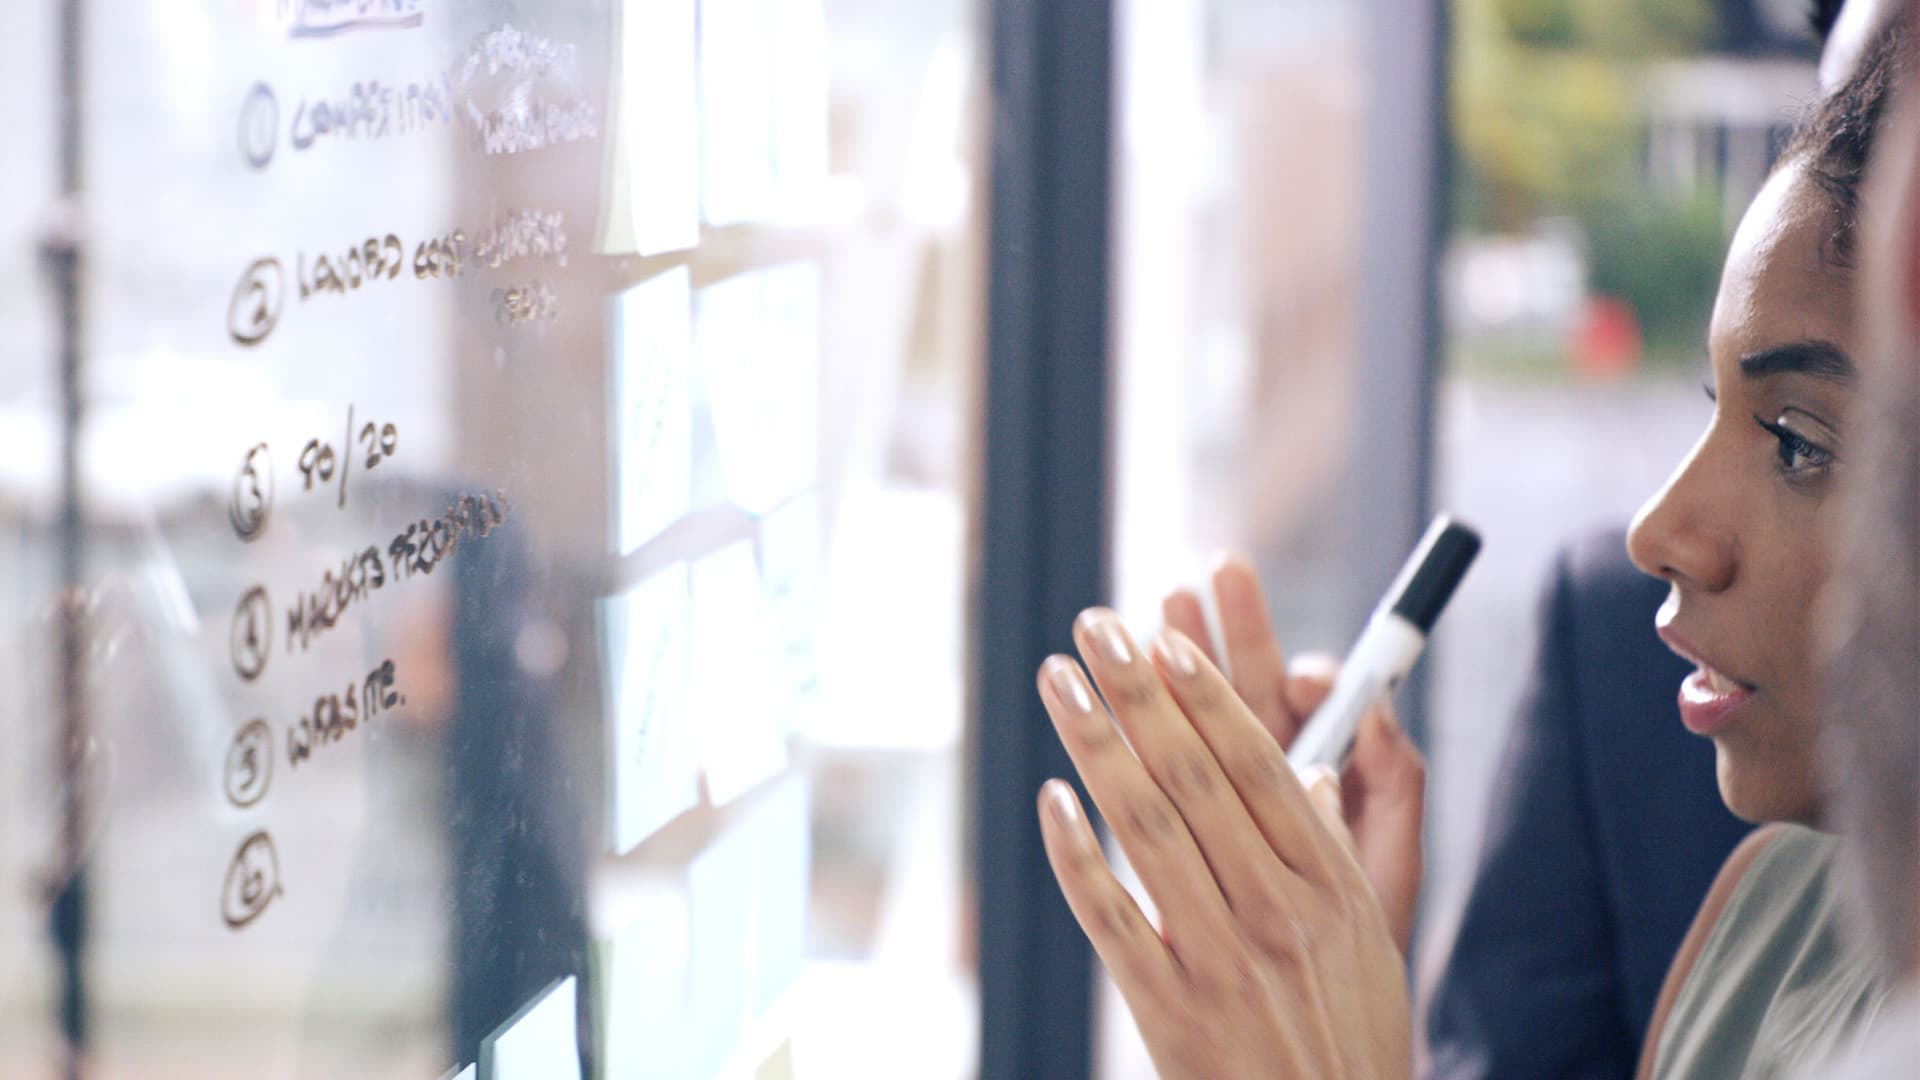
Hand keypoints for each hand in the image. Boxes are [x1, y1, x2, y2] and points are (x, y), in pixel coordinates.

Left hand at [1036, 609, 1410, 1079]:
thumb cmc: (1348, 1035)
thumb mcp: (1368, 940)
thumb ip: (1333, 852)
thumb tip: (1302, 775)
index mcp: (1329, 886)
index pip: (1261, 766)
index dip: (1208, 698)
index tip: (1166, 644)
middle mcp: (1275, 911)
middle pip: (1196, 776)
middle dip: (1139, 691)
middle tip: (1096, 627)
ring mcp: (1219, 958)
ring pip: (1146, 826)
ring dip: (1096, 743)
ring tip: (1059, 680)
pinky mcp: (1169, 1007)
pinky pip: (1110, 915)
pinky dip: (1077, 853)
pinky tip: (1052, 797)